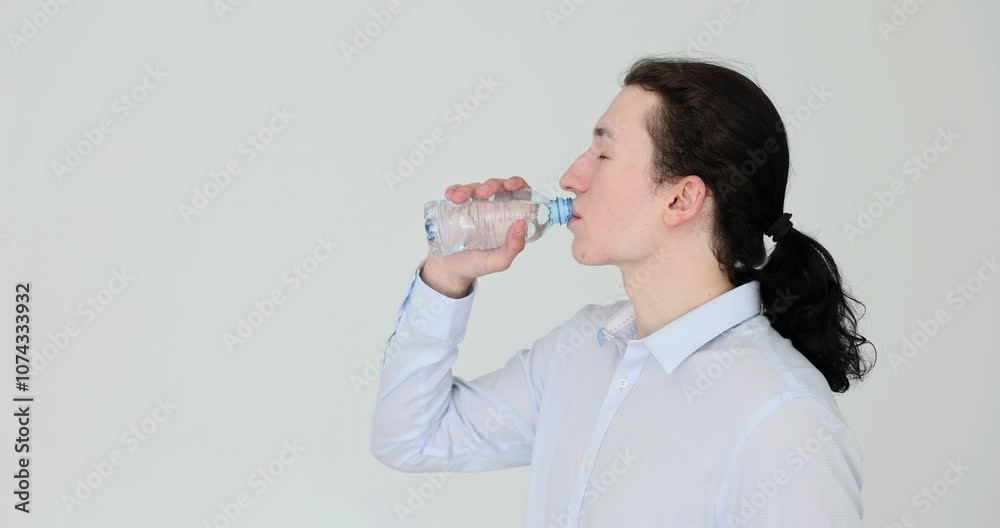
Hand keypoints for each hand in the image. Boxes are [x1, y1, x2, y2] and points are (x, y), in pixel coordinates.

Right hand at [422, 177, 532, 295]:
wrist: (448, 271)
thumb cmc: (475, 265)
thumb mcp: (498, 261)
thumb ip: (513, 248)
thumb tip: (522, 224)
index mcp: (507, 221)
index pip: (518, 196)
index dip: (518, 185)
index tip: (511, 185)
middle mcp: (492, 211)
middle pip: (497, 188)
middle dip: (491, 185)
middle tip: (483, 193)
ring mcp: (474, 207)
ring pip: (475, 188)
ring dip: (468, 189)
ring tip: (458, 199)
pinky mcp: (457, 207)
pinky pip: (456, 192)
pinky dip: (454, 190)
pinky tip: (451, 196)